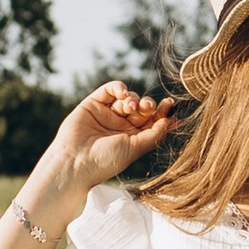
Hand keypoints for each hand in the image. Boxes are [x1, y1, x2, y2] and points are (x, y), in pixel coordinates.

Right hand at [49, 83, 185, 198]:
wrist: (76, 160)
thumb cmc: (106, 160)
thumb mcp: (135, 148)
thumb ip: (154, 134)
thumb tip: (172, 120)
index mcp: (133, 138)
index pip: (152, 121)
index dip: (162, 112)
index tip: (170, 106)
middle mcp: (121, 125)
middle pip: (142, 108)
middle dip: (148, 105)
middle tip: (147, 107)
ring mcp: (107, 113)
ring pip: (128, 98)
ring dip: (133, 99)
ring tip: (130, 107)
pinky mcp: (94, 103)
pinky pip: (110, 90)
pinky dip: (119, 88)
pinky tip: (123, 94)